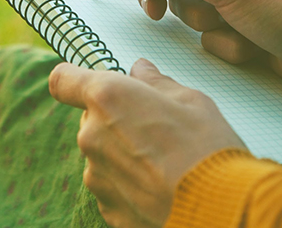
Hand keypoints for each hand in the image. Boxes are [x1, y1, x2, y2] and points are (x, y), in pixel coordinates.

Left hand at [49, 59, 245, 227]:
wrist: (218, 209)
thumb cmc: (207, 150)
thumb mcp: (190, 101)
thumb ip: (156, 83)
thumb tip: (141, 71)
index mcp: (107, 98)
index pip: (63, 80)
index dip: (75, 80)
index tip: (90, 83)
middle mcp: (91, 135)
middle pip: (90, 119)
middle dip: (114, 120)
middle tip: (153, 127)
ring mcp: (95, 175)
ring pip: (102, 155)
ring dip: (123, 155)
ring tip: (163, 163)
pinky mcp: (107, 207)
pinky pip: (112, 187)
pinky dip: (130, 185)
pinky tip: (159, 187)